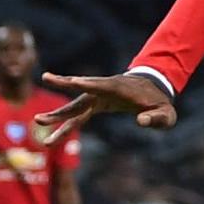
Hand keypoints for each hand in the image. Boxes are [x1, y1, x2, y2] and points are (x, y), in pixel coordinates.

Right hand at [37, 71, 176, 138]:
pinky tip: (47, 122)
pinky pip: (76, 112)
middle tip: (43, 112)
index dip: (88, 84)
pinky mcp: (94, 103)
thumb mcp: (165, 113)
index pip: (101, 85)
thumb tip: (141, 122)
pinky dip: (64, 118)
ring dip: (58, 115)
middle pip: (80, 97)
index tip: (72, 81)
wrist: (153, 89)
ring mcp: (96, 96)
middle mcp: (102, 89)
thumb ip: (157, 118)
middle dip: (63, 106)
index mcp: (119, 88)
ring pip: (74, 106)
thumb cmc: (160, 103)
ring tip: (38, 121)